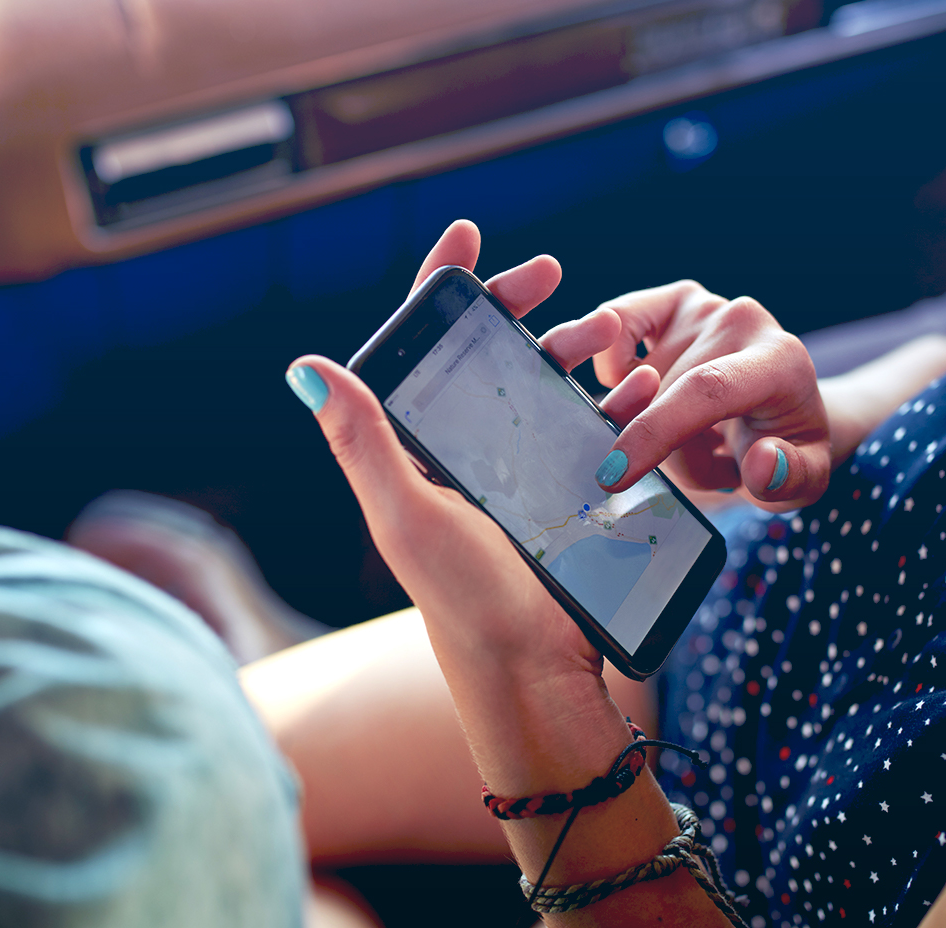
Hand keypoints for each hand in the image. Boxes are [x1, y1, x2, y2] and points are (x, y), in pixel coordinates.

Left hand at [286, 221, 638, 795]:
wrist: (539, 675)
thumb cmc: (463, 603)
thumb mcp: (405, 516)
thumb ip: (362, 440)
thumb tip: (304, 365)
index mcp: (415, 454)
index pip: (420, 355)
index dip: (437, 290)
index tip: (467, 234)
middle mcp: (464, 458)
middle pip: (488, 357)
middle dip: (517, 306)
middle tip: (551, 275)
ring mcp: (521, 477)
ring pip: (546, 387)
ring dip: (576, 348)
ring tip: (608, 331)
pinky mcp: (571, 498)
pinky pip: (594, 431)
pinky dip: (617, 401)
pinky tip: (641, 389)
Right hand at [543, 281, 830, 510]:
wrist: (785, 408)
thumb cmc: (788, 448)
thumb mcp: (806, 480)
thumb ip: (791, 479)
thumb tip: (762, 462)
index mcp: (780, 362)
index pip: (706, 389)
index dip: (656, 431)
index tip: (615, 475)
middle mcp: (741, 321)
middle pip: (664, 398)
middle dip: (672, 455)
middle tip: (714, 468)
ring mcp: (705, 307)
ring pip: (638, 381)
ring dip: (653, 426)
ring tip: (699, 436)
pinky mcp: (675, 301)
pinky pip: (618, 321)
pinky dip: (613, 363)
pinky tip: (640, 390)